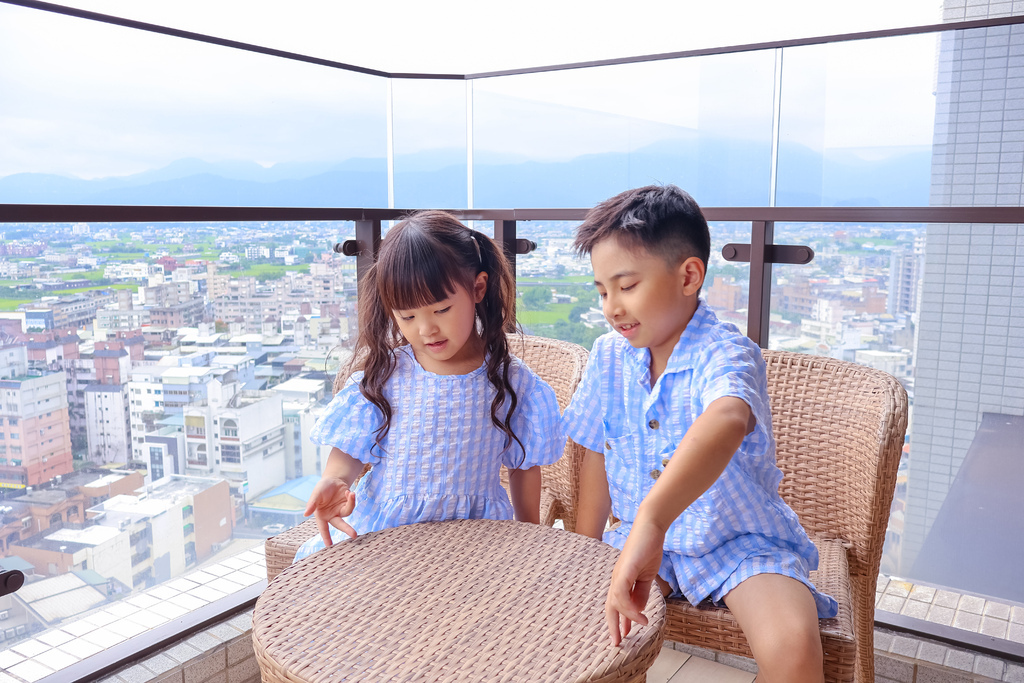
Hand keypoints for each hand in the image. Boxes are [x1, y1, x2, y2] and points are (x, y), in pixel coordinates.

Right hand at [303, 476, 356, 545]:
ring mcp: (340, 511)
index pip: (324, 528)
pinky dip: (352, 498)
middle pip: (340, 525)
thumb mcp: (316, 494)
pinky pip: (351, 504)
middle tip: (354, 535)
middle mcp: (332, 515)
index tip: (329, 546)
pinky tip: (349, 492)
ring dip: (351, 504)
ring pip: (348, 513)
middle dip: (347, 529)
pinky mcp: (348, 505)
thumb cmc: (322, 488)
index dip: (326, 536)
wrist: (333, 480)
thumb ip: (312, 504)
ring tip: (350, 494)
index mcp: (322, 515)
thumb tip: (305, 514)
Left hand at [605, 520, 664, 645]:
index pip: (616, 605)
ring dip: (626, 617)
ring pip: (616, 602)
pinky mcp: (625, 569)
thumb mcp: (647, 576)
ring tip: (639, 626)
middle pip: (610, 607)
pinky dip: (629, 606)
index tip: (622, 637)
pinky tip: (640, 615)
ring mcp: (619, 574)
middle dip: (613, 626)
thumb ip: (642, 592)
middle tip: (617, 643)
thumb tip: (639, 610)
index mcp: (622, 581)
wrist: (651, 528)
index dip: (618, 622)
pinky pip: (622, 593)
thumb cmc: (648, 549)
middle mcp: (617, 579)